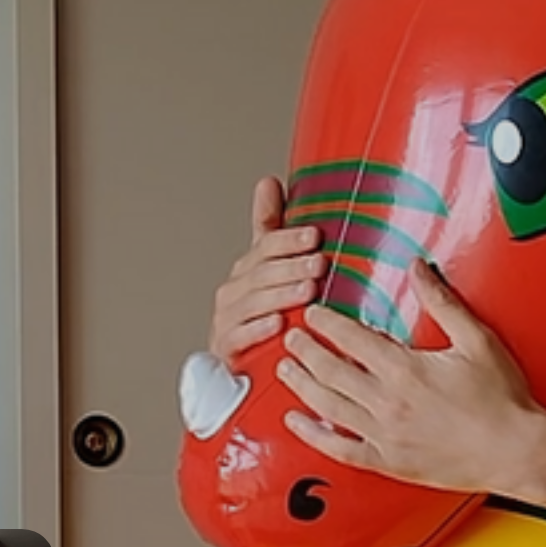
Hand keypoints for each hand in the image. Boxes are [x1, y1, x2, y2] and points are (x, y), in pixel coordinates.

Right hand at [210, 176, 327, 360]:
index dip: (289, 239)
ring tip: (308, 291)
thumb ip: (270, 228)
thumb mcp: (272, 269)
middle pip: (262, 272)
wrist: (242, 365)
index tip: (314, 235)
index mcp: (248, 269)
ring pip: (254, 302)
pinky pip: (240, 336)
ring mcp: (227, 318)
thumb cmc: (263, 316)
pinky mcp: (226, 347)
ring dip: (282, 295)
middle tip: (319, 263)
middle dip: (293, 266)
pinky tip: (278, 324)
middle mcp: (234, 290)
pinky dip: (260, 330)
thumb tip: (268, 180)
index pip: (266, 245)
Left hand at [276, 259, 545, 496]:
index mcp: (406, 369)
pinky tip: (296, 422)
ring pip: (326, 407)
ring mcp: (384, 435)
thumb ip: (442, 302)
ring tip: (285, 368)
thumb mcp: (477, 340)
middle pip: (330, 370)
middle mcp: (387, 402)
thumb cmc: (503, 400)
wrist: (518, 451)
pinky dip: (313, 435)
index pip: (352, 338)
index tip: (312, 313)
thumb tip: (418, 268)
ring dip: (301, 385)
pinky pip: (339, 449)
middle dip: (304, 350)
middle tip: (290, 336)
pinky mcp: (388, 461)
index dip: (326, 323)